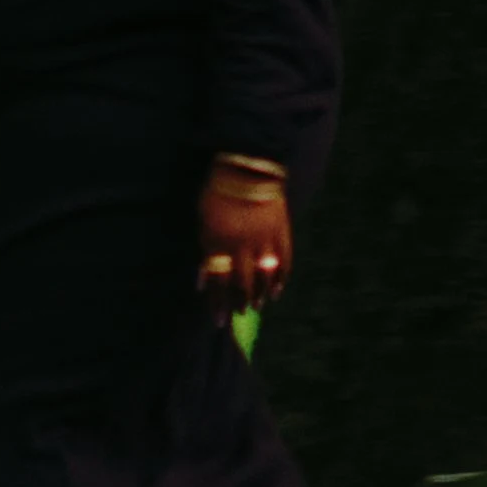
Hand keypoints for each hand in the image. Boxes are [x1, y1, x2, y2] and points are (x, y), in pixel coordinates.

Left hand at [197, 162, 291, 317]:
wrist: (248, 165)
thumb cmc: (217, 191)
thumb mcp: (202, 220)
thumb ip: (205, 251)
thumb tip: (202, 280)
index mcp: (219, 243)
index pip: (218, 283)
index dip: (218, 304)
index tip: (218, 321)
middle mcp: (242, 247)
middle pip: (243, 284)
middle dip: (240, 302)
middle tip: (240, 313)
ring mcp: (265, 240)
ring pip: (264, 276)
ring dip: (261, 294)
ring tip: (258, 305)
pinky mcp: (283, 232)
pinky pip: (284, 261)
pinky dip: (282, 278)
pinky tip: (279, 290)